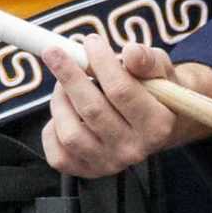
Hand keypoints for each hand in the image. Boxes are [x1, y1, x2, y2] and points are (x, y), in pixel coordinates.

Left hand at [41, 35, 211, 178]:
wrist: (153, 124)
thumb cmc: (154, 89)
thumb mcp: (160, 69)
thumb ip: (147, 60)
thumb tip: (130, 53)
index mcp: (158, 124)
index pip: (121, 91)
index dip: (101, 62)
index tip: (90, 41)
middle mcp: (134, 150)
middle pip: (92, 110)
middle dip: (69, 75)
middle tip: (54, 51)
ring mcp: (109, 164)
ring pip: (70, 133)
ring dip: (59, 100)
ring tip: (63, 83)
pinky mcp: (87, 171)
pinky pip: (57, 153)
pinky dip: (51, 128)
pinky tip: (63, 110)